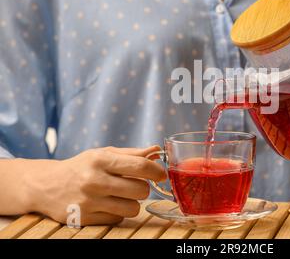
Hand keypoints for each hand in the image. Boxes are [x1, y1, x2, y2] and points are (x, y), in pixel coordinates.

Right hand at [24, 146, 165, 225]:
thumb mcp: (103, 154)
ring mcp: (89, 202)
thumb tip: (157, 151)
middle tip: (135, 185)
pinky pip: (118, 219)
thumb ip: (132, 153)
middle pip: (140, 190)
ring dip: (132, 202)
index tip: (161, 175)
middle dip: (143, 188)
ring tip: (121, 195)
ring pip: (133, 208)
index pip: (141, 166)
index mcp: (101, 160)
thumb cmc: (81, 167)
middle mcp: (94, 181)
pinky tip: (106, 204)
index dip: (157, 172)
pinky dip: (117, 213)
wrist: (46, 185)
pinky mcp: (85, 219)